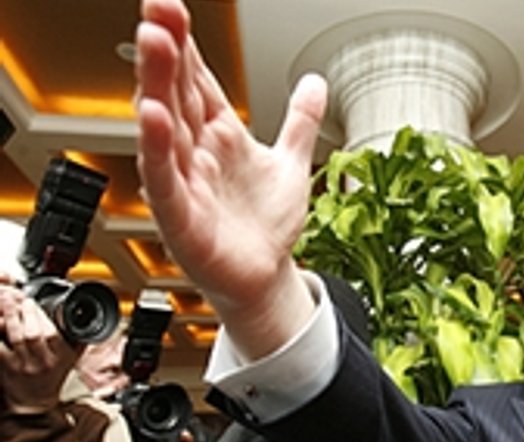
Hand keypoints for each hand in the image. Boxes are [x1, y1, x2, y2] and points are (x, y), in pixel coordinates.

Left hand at [0, 281, 80, 413]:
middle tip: (18, 299)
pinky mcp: (5, 368)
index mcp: (60, 357)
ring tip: (5, 304)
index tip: (32, 302)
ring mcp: (22, 365)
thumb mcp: (73, 358)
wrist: (35, 403)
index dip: (39, 316)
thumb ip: (79, 338)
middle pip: (32, 335)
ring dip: (9, 319)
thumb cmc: (54, 378)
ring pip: (15, 339)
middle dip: (24, 313)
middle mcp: (41, 362)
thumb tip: (86, 318)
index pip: (51, 334)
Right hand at [134, 0, 326, 357]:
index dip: (187, 43)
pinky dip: (158, 148)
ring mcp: (185, 182)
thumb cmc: (266, 225)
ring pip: (165, 126)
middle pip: (176, 93)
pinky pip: (166, 179)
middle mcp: (196, 153)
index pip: (198, 79)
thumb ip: (301, 121)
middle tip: (158, 9)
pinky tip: (152, 116)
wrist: (265, 277)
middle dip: (167, 50)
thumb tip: (316, 82)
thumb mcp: (292, 164)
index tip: (172, 5)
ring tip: (153, 42)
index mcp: (219, 135)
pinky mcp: (181, 217)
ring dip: (157, 84)